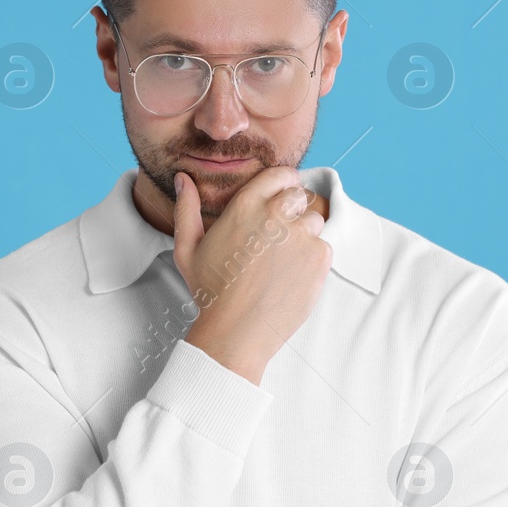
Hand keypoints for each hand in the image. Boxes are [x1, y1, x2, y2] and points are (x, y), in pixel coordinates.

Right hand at [172, 165, 332, 384]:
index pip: (281, 174)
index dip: (283, 186)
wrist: (236, 332)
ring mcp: (301, 235)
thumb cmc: (211, 292)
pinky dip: (312, 260)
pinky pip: (323, 247)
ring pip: (315, 221)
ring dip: (304, 235)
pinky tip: (291, 277)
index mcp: (246, 204)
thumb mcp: (188, 249)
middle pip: (299, 196)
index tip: (279, 202)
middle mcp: (276, 214)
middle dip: (292, 212)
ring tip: (283, 262)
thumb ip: (187, 209)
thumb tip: (184, 179)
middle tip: (277, 240)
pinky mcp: (319, 257)